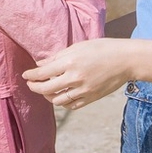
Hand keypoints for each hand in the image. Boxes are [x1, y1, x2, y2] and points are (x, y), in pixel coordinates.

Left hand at [24, 38, 150, 108]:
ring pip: (57, 100)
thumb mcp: (78, 47)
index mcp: (70, 62)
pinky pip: (71, 105)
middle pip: (46, 89)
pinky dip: (62, 103)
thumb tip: (40, 64)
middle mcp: (74, 78)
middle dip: (35, 87)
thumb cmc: (102, 48)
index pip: (42, 73)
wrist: (125, 60)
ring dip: (48, 97)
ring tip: (46, 90)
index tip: (25, 75)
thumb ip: (57, 57)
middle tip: (31, 84)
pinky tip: (60, 96)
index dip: (30, 76)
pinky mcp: (91, 98)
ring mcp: (83, 90)